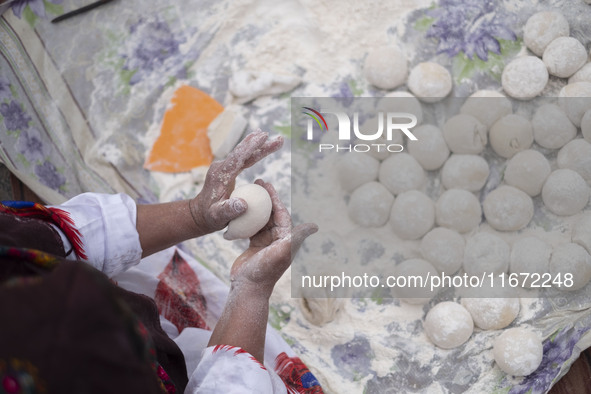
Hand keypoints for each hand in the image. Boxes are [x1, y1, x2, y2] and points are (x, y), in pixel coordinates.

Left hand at [189, 130, 282, 236]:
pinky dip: (255, 152)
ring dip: (260, 146)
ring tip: (276, 139)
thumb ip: (228, 210)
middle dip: (259, 143)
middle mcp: (222, 167)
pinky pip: (245, 159)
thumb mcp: (217, 216)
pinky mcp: (229, 170)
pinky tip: (262, 145)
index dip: (251, 147)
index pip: (238, 157)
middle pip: (243, 152)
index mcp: (220, 175)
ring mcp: (225, 168)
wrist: (201, 213)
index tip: (263, 137)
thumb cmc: (210, 216)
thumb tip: (243, 204)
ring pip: (245, 154)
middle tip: (276, 137)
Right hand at [229, 180, 317, 297]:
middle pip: (271, 212)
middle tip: (256, 181)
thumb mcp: (283, 252)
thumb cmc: (265, 270)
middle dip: (265, 197)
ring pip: (261, 218)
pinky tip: (239, 209)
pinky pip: (251, 227)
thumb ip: (297, 237)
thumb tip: (315, 226)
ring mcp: (266, 242)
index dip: (274, 197)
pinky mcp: (255, 246)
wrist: (249, 288)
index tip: (265, 183)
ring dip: (256, 206)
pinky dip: (247, 218)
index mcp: (286, 238)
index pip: (281, 212)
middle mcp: (278, 239)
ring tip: (247, 192)